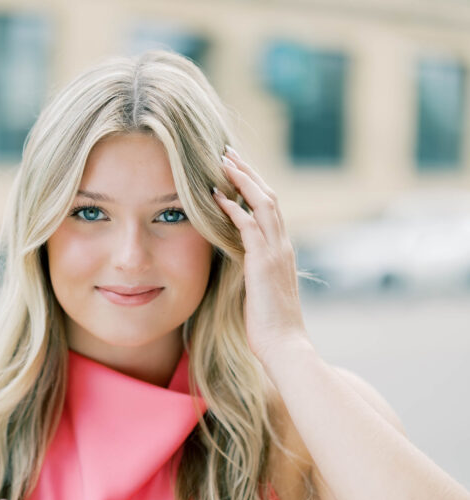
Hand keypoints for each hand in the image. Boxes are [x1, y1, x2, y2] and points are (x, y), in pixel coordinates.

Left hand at [212, 146, 311, 374]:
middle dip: (248, 172)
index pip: (270, 209)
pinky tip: (215, 195)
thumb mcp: (259, 295)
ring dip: (241, 179)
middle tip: (228, 152)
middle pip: (269, 196)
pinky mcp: (263, 263)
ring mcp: (276, 252)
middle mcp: (283, 246)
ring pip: (262, 203)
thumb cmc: (269, 329)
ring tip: (222, 160)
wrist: (285, 347)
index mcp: (282, 253)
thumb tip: (236, 270)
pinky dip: (232, 207)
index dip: (254, 187)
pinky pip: (247, 225)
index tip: (236, 171)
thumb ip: (251, 276)